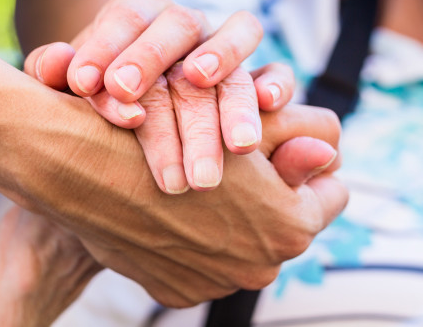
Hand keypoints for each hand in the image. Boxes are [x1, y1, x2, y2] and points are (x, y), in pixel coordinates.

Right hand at [23, 99, 345, 307]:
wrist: (88, 169)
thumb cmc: (171, 133)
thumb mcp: (241, 129)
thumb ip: (298, 144)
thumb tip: (331, 153)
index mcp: (291, 227)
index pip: (333, 192)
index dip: (312, 163)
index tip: (292, 145)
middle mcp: (261, 267)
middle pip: (287, 224)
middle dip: (273, 195)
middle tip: (246, 162)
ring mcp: (217, 285)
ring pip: (244, 246)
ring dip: (233, 220)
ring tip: (205, 182)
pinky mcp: (178, 292)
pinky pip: (204, 266)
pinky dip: (195, 243)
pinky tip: (172, 210)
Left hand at [24, 0, 295, 192]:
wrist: (136, 99)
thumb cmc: (99, 89)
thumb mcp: (72, 79)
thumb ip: (56, 70)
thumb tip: (57, 66)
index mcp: (141, 10)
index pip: (127, 15)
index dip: (107, 46)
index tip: (87, 86)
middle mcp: (187, 22)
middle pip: (177, 27)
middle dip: (154, 64)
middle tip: (132, 111)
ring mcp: (225, 46)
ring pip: (236, 48)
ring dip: (228, 92)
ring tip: (224, 135)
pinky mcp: (257, 75)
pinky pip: (277, 71)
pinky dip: (276, 85)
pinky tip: (268, 108)